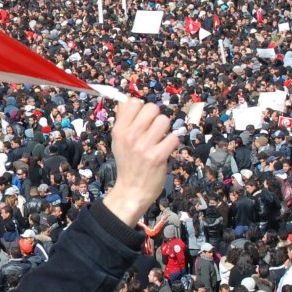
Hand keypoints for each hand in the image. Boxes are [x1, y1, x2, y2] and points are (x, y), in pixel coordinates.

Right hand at [103, 99, 177, 226]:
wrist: (131, 191)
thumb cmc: (127, 164)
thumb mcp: (118, 142)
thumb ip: (124, 122)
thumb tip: (131, 101)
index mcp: (119, 130)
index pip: (133, 102)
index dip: (141, 108)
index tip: (143, 119)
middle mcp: (130, 136)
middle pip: (152, 108)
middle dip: (156, 117)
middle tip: (153, 130)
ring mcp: (144, 147)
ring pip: (164, 121)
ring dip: (165, 130)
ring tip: (160, 140)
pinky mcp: (158, 156)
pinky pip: (173, 138)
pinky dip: (172, 143)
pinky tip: (165, 149)